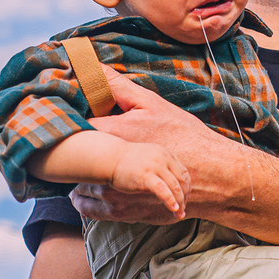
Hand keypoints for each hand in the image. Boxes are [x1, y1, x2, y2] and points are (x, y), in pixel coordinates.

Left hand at [72, 68, 218, 224]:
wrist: (212, 174)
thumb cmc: (184, 136)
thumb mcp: (152, 104)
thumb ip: (118, 86)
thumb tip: (93, 67)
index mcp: (111, 136)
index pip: (70, 126)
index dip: (67, 117)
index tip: (67, 111)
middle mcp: (105, 169)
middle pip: (70, 158)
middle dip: (70, 147)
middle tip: (74, 137)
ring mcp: (111, 194)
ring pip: (76, 184)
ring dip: (77, 173)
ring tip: (85, 161)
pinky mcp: (119, 211)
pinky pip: (87, 206)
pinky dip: (83, 196)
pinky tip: (91, 184)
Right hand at [107, 142, 190, 217]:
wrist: (110, 158)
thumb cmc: (128, 161)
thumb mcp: (150, 158)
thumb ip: (162, 167)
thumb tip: (172, 184)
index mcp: (165, 154)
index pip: (183, 172)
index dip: (187, 187)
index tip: (186, 198)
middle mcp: (163, 158)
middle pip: (182, 180)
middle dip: (185, 196)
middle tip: (184, 208)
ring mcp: (155, 167)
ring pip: (175, 186)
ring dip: (180, 202)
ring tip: (180, 213)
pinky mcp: (146, 176)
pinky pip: (163, 191)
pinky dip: (170, 201)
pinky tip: (173, 209)